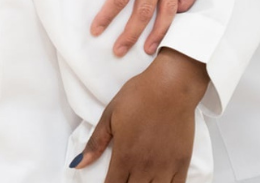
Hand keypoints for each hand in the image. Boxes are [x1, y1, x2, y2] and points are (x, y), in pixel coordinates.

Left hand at [74, 48, 207, 181]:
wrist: (171, 87)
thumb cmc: (139, 96)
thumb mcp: (109, 116)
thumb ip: (95, 144)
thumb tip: (77, 164)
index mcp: (124, 155)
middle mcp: (144, 166)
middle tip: (122, 180)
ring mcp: (165, 167)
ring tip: (137, 181)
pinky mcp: (182, 164)